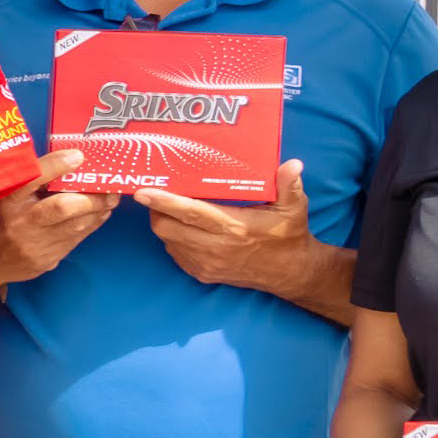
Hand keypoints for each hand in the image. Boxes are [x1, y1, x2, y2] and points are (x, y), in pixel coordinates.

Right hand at [0, 151, 113, 284]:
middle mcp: (20, 223)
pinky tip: (96, 218)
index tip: (78, 156)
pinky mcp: (44, 261)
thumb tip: (67, 160)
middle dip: (93, 198)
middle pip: (63, 207)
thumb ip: (30, 181)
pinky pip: (73, 242)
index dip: (56, 166)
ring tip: (109, 202)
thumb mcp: (5, 196)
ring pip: (75, 227)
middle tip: (111, 190)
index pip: (32, 179)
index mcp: (7, 201)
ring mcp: (33, 246)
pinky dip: (89, 227)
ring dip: (97, 213)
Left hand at [142, 162, 323, 298]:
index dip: (164, 201)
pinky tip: (182, 226)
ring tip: (167, 206)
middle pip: (168, 227)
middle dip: (156, 210)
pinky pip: (175, 253)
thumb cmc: (288, 236)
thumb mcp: (294, 208)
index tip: (143, 191)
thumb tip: (292, 164)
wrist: (288, 273)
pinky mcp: (202, 274)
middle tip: (156, 192)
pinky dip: (173, 238)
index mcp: (234, 228)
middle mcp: (215, 248)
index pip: (191, 213)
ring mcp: (206, 264)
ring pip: (168, 240)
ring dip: (163, 223)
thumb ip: (289, 185)